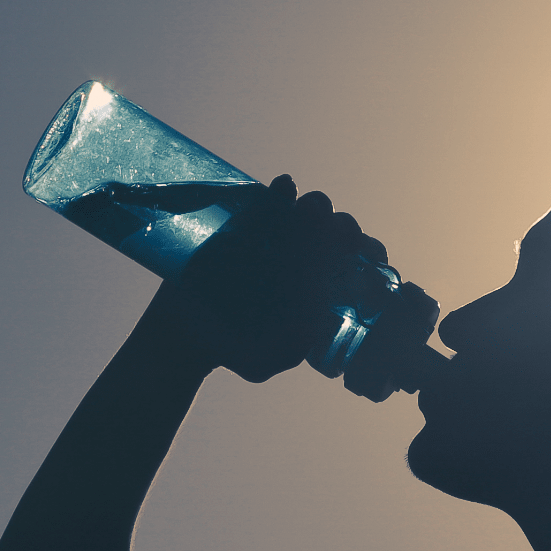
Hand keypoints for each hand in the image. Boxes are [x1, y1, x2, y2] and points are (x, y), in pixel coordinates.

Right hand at [139, 175, 389, 382]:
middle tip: (341, 236)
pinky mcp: (247, 221)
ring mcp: (276, 236)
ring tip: (312, 212)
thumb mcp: (261, 360)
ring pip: (309, 210)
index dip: (369, 254)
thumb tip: (310, 330)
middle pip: (337, 232)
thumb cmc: (228, 347)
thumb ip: (287, 350)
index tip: (366, 258)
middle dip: (346, 228)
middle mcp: (303, 258)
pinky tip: (285, 190)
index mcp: (317, 287)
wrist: (181, 332)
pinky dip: (282, 191)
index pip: (355, 264)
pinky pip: (271, 199)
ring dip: (318, 206)